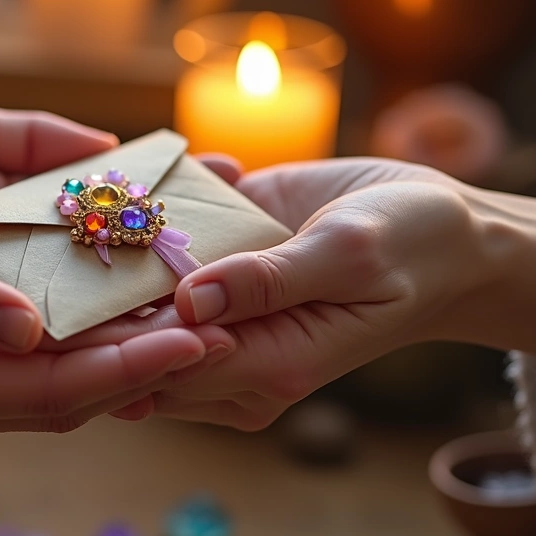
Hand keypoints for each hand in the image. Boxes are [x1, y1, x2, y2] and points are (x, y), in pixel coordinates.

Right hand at [0, 150, 233, 438]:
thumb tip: (30, 329)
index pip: (47, 392)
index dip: (123, 370)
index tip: (194, 341)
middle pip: (72, 385)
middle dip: (146, 358)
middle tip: (224, 323)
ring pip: (66, 356)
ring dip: (130, 331)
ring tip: (201, 299)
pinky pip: (44, 321)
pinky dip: (93, 302)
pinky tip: (134, 267)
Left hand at [119, 158, 535, 429]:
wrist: (445, 229)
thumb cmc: (413, 249)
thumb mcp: (349, 256)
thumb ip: (269, 281)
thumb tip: (190, 302)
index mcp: (267, 366)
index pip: (167, 368)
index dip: (116, 332)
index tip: (90, 273)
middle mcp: (236, 345)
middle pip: (138, 340)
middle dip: (106, 284)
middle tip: (102, 216)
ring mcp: (225, 306)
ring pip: (143, 293)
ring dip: (134, 236)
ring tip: (160, 181)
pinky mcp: (224, 261)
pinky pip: (171, 244)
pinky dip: (168, 204)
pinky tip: (216, 166)